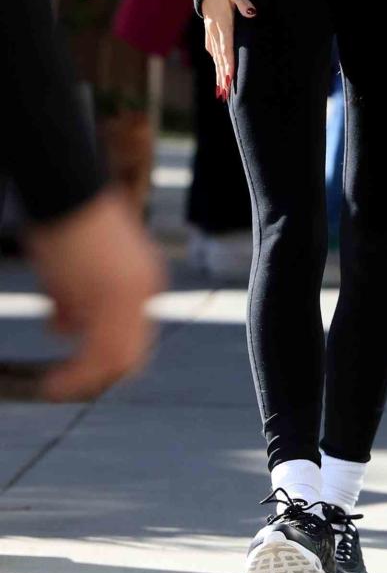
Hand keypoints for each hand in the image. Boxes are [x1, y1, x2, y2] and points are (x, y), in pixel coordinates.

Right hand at [27, 188, 164, 400]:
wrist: (66, 188)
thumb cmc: (64, 223)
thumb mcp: (74, 270)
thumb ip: (78, 300)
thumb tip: (64, 327)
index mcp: (145, 281)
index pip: (134, 336)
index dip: (102, 357)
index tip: (71, 363)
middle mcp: (148, 291)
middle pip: (131, 355)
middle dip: (96, 372)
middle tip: (62, 381)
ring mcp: (135, 294)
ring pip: (117, 360)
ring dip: (82, 376)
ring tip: (55, 379)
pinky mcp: (115, 298)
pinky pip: (101, 355)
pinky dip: (77, 375)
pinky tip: (54, 384)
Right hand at [200, 0, 255, 100]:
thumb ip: (243, 1)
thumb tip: (252, 12)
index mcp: (223, 24)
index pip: (227, 49)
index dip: (228, 66)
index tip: (228, 81)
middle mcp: (215, 30)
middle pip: (219, 58)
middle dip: (221, 77)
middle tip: (223, 96)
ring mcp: (211, 29)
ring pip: (215, 55)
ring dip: (218, 71)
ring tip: (219, 89)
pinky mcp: (210, 27)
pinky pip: (212, 47)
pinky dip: (215, 58)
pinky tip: (217, 63)